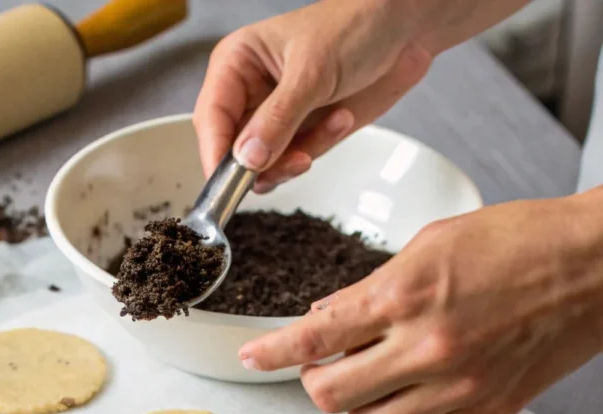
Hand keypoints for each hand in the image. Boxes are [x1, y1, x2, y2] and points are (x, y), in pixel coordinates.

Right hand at [193, 0, 432, 190]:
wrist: (404, 30)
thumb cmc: (354, 27)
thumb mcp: (312, 72)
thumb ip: (277, 120)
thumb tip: (246, 160)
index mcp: (235, 65)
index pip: (210, 119)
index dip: (216, 153)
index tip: (228, 183)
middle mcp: (248, 93)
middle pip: (231, 149)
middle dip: (263, 161)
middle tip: (295, 160)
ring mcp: (273, 116)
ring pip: (262, 164)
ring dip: (297, 156)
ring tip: (330, 126)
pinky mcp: (299, 132)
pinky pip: (293, 161)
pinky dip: (319, 148)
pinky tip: (340, 118)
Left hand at [238, 190, 602, 413]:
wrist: (599, 265)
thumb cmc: (520, 241)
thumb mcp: (429, 244)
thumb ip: (370, 289)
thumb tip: (325, 318)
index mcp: (404, 296)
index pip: (312, 337)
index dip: (270, 353)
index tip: (250, 356)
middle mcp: (426, 348)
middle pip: (329, 395)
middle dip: (313, 380)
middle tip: (325, 361)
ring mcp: (458, 387)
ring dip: (357, 403)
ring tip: (373, 373)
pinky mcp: (487, 411)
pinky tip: (411, 392)